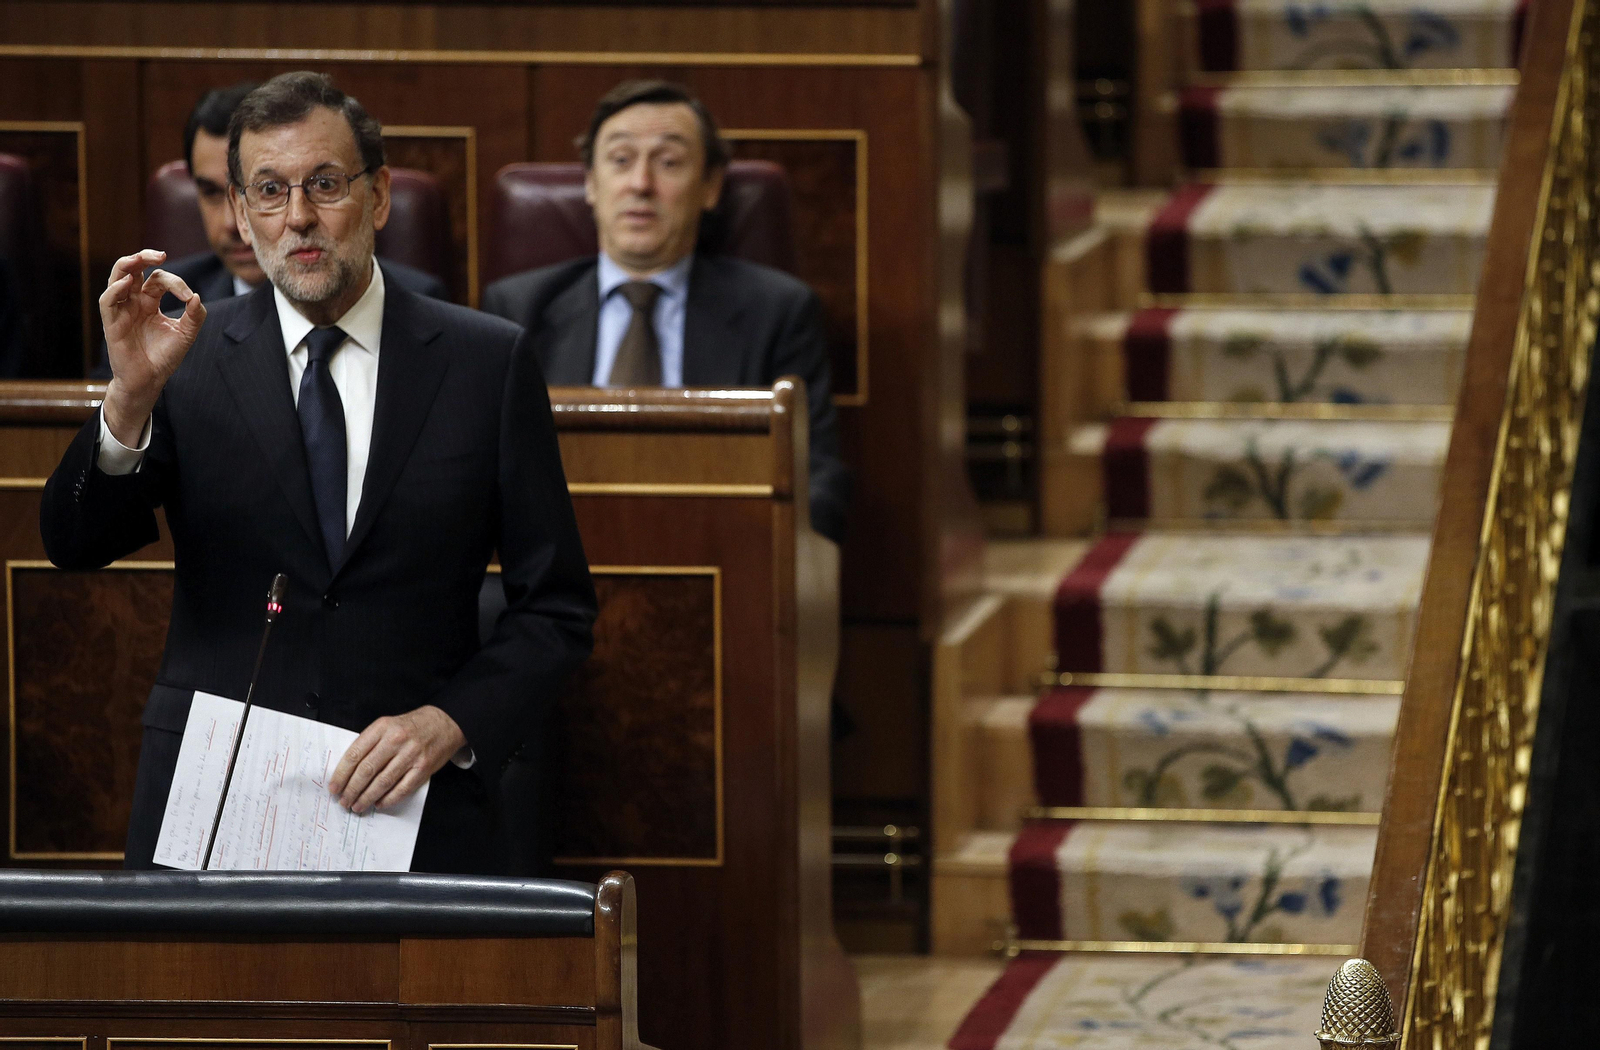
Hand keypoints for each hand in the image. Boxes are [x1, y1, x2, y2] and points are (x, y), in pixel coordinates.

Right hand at [99, 250, 205, 446]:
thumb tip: (196, 296)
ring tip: (138, 258)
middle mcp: (134, 302)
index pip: (159, 280)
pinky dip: (115, 290)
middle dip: (144, 258)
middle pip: (133, 270)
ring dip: (126, 266)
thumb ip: (194, 316)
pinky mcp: (112, 323)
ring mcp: (121, 310)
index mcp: (150, 301)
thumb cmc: (164, 356)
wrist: (150, 380)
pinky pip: (108, 301)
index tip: (188, 296)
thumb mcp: (186, 334)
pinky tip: (126, 283)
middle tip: (160, 254)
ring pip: (116, 279)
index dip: (175, 283)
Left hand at [329, 705, 465, 813]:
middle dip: (352, 790)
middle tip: (344, 801)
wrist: (445, 723)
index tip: (334, 787)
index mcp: (382, 727)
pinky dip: (389, 799)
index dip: (341, 774)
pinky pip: (402, 788)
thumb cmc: (412, 726)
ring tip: (358, 806)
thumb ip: (370, 743)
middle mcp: (396, 740)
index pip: (355, 754)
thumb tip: (349, 772)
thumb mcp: (388, 725)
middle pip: (366, 770)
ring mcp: (411, 754)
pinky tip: (379, 803)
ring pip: (382, 782)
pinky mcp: (423, 768)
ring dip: (367, 797)